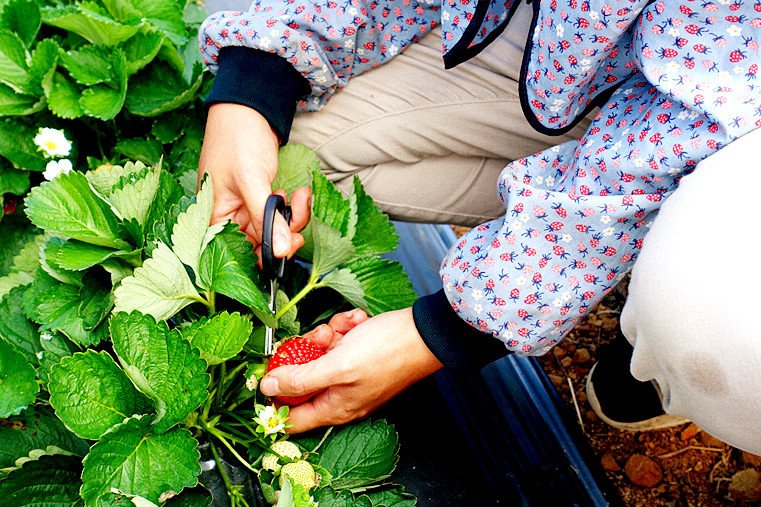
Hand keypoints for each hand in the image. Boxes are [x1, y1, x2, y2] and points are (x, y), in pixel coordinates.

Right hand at [198, 103, 309, 258]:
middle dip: (285, 234)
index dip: (265, 257)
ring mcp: (247, 209)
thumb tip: (279, 251)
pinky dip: (294, 207)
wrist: (249, 109)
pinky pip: (282, 215)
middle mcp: (230, 218)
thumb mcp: (250, 180)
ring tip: (300, 196)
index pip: (239, 253)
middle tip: (298, 220)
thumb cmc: (237, 139)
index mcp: (215, 218)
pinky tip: (299, 192)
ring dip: (294, 217)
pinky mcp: (263, 200)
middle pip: (262, 245)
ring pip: (276, 230)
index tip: (287, 247)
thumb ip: (264, 216)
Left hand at [260, 308, 443, 432]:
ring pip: (319, 353)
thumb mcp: (337, 366)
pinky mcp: (357, 355)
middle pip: (302, 378)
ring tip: (346, 329)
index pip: (291, 418)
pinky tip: (358, 324)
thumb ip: (300, 379)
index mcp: (334, 408)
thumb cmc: (387, 352)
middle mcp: (340, 394)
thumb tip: (267, 388)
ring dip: (329, 334)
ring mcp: (349, 373)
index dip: (275, 397)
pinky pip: (338, 341)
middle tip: (322, 339)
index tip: (269, 373)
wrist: (424, 332)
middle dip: (307, 352)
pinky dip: (345, 328)